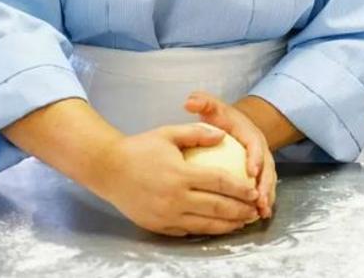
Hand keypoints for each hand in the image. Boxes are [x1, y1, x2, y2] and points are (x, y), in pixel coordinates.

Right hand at [90, 123, 260, 236]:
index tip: (253, 190)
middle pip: (217, 207)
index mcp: (180, 174)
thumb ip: (197, 132)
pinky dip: (207, 230)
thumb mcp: (168, 133)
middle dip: (240, 210)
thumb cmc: (139, 148)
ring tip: (243, 222)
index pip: (219, 182)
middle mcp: (175, 198)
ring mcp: (166, 215)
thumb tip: (222, 135)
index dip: (239, 188)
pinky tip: (218, 226)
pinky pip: (188, 231)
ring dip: (228, 225)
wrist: (108, 169)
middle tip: (255, 210)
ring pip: (205, 224)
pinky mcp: (158, 226)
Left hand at [185, 92, 276, 218]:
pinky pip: (263, 192)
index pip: (256, 146)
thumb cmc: (223, 120)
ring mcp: (263, 167)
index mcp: (252, 135)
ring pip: (268, 183)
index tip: (251, 170)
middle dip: (265, 185)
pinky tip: (255, 218)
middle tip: (258, 200)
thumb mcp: (214, 109)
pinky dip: (262, 204)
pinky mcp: (260, 178)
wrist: (237, 127)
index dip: (255, 158)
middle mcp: (262, 152)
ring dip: (266, 199)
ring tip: (259, 214)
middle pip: (267, 169)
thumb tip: (189, 101)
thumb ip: (203, 104)